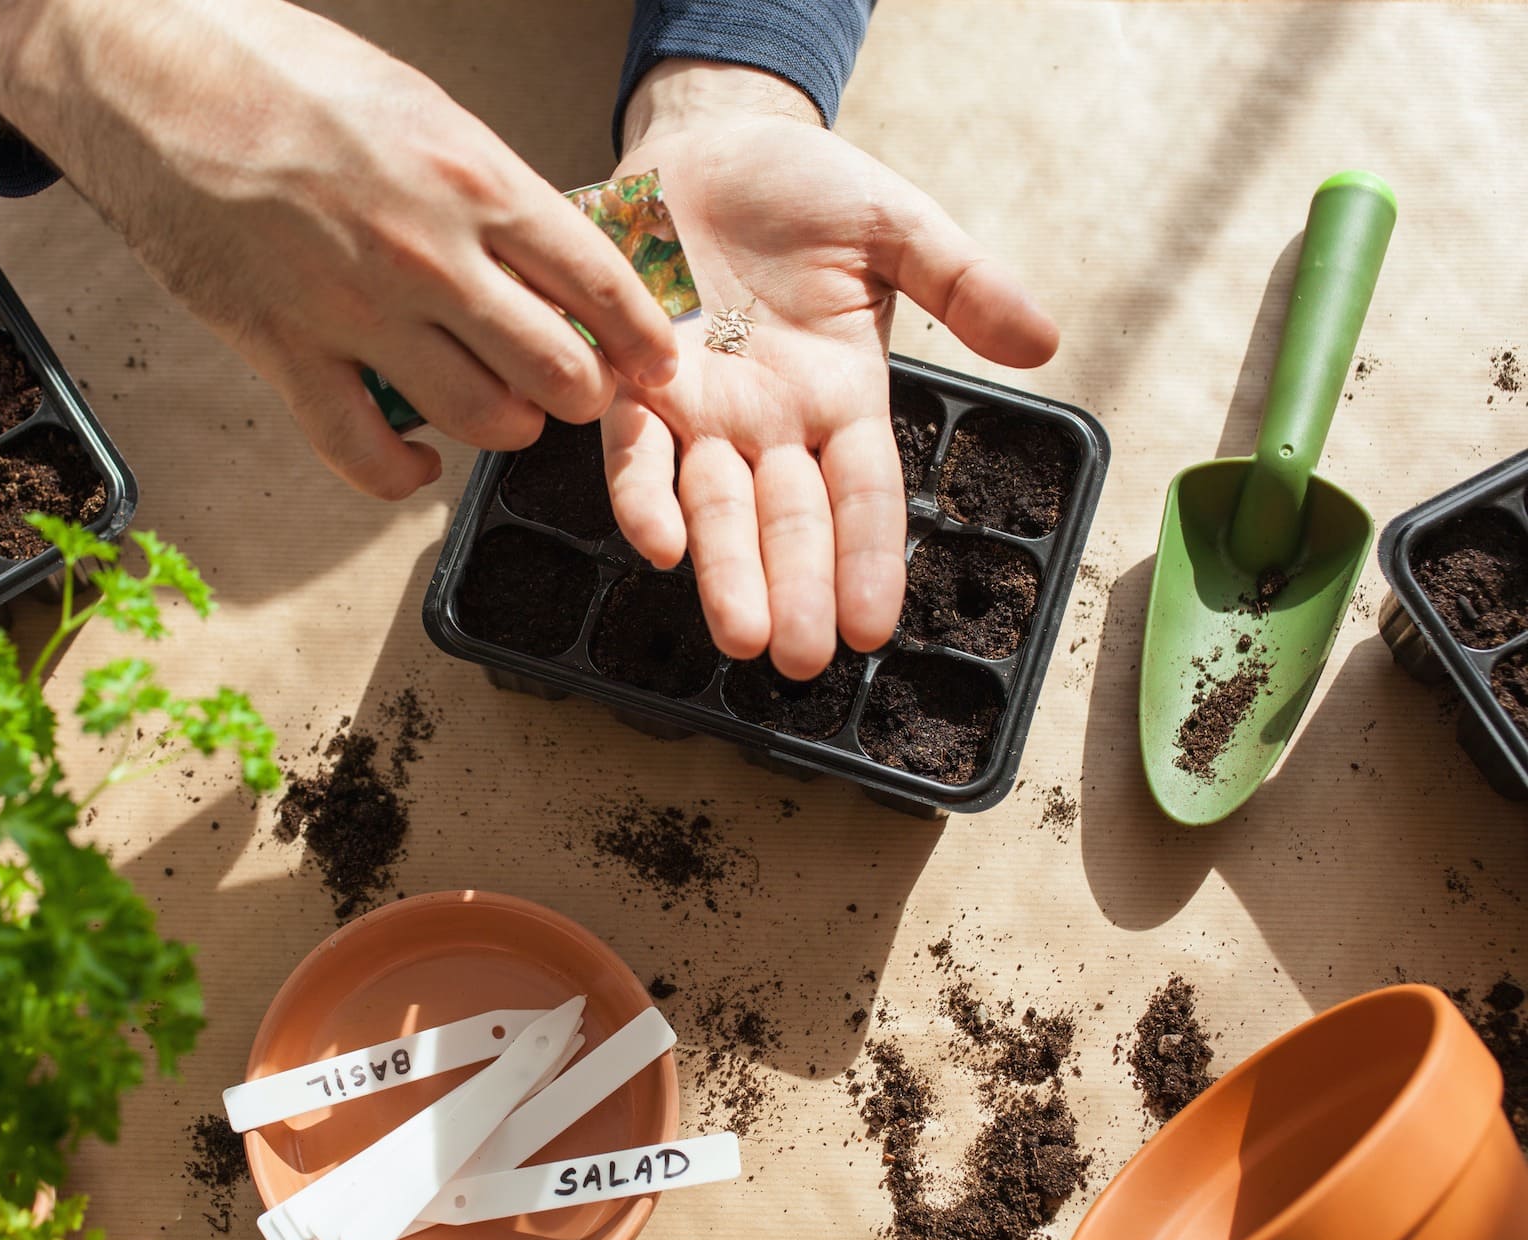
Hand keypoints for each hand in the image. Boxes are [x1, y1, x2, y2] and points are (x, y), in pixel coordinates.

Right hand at [0, 0, 678, 498]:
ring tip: (505, 409)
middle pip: (558, 370)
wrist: (149, 73)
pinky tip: (420, 459)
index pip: (600, 284)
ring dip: (508, 427)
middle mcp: (429, 256)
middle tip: (578, 387)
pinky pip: (366, 456)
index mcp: (473, 179)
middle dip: (583, 391)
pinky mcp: (286, 354)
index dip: (643, 338)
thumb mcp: (420, 107)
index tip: (656, 361)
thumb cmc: (281, 75)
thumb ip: (488, 190)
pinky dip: (405, 473)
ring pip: (482, 420)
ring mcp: (357, 314)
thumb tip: (548, 252)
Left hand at [608, 63, 1058, 677]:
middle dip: (794, 590)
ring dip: (724, 571)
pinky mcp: (634, 378)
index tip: (873, 628)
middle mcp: (771, 423)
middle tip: (799, 660)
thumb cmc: (805, 188)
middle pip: (789, 521)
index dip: (868, 560)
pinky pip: (635, 448)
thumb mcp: (897, 227)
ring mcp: (702, 409)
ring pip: (715, 505)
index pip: (863, 497)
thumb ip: (964, 282)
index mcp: (842, 398)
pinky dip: (642, 492)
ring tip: (741, 634)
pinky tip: (656, 541)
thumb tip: (1045, 340)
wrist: (708, 139)